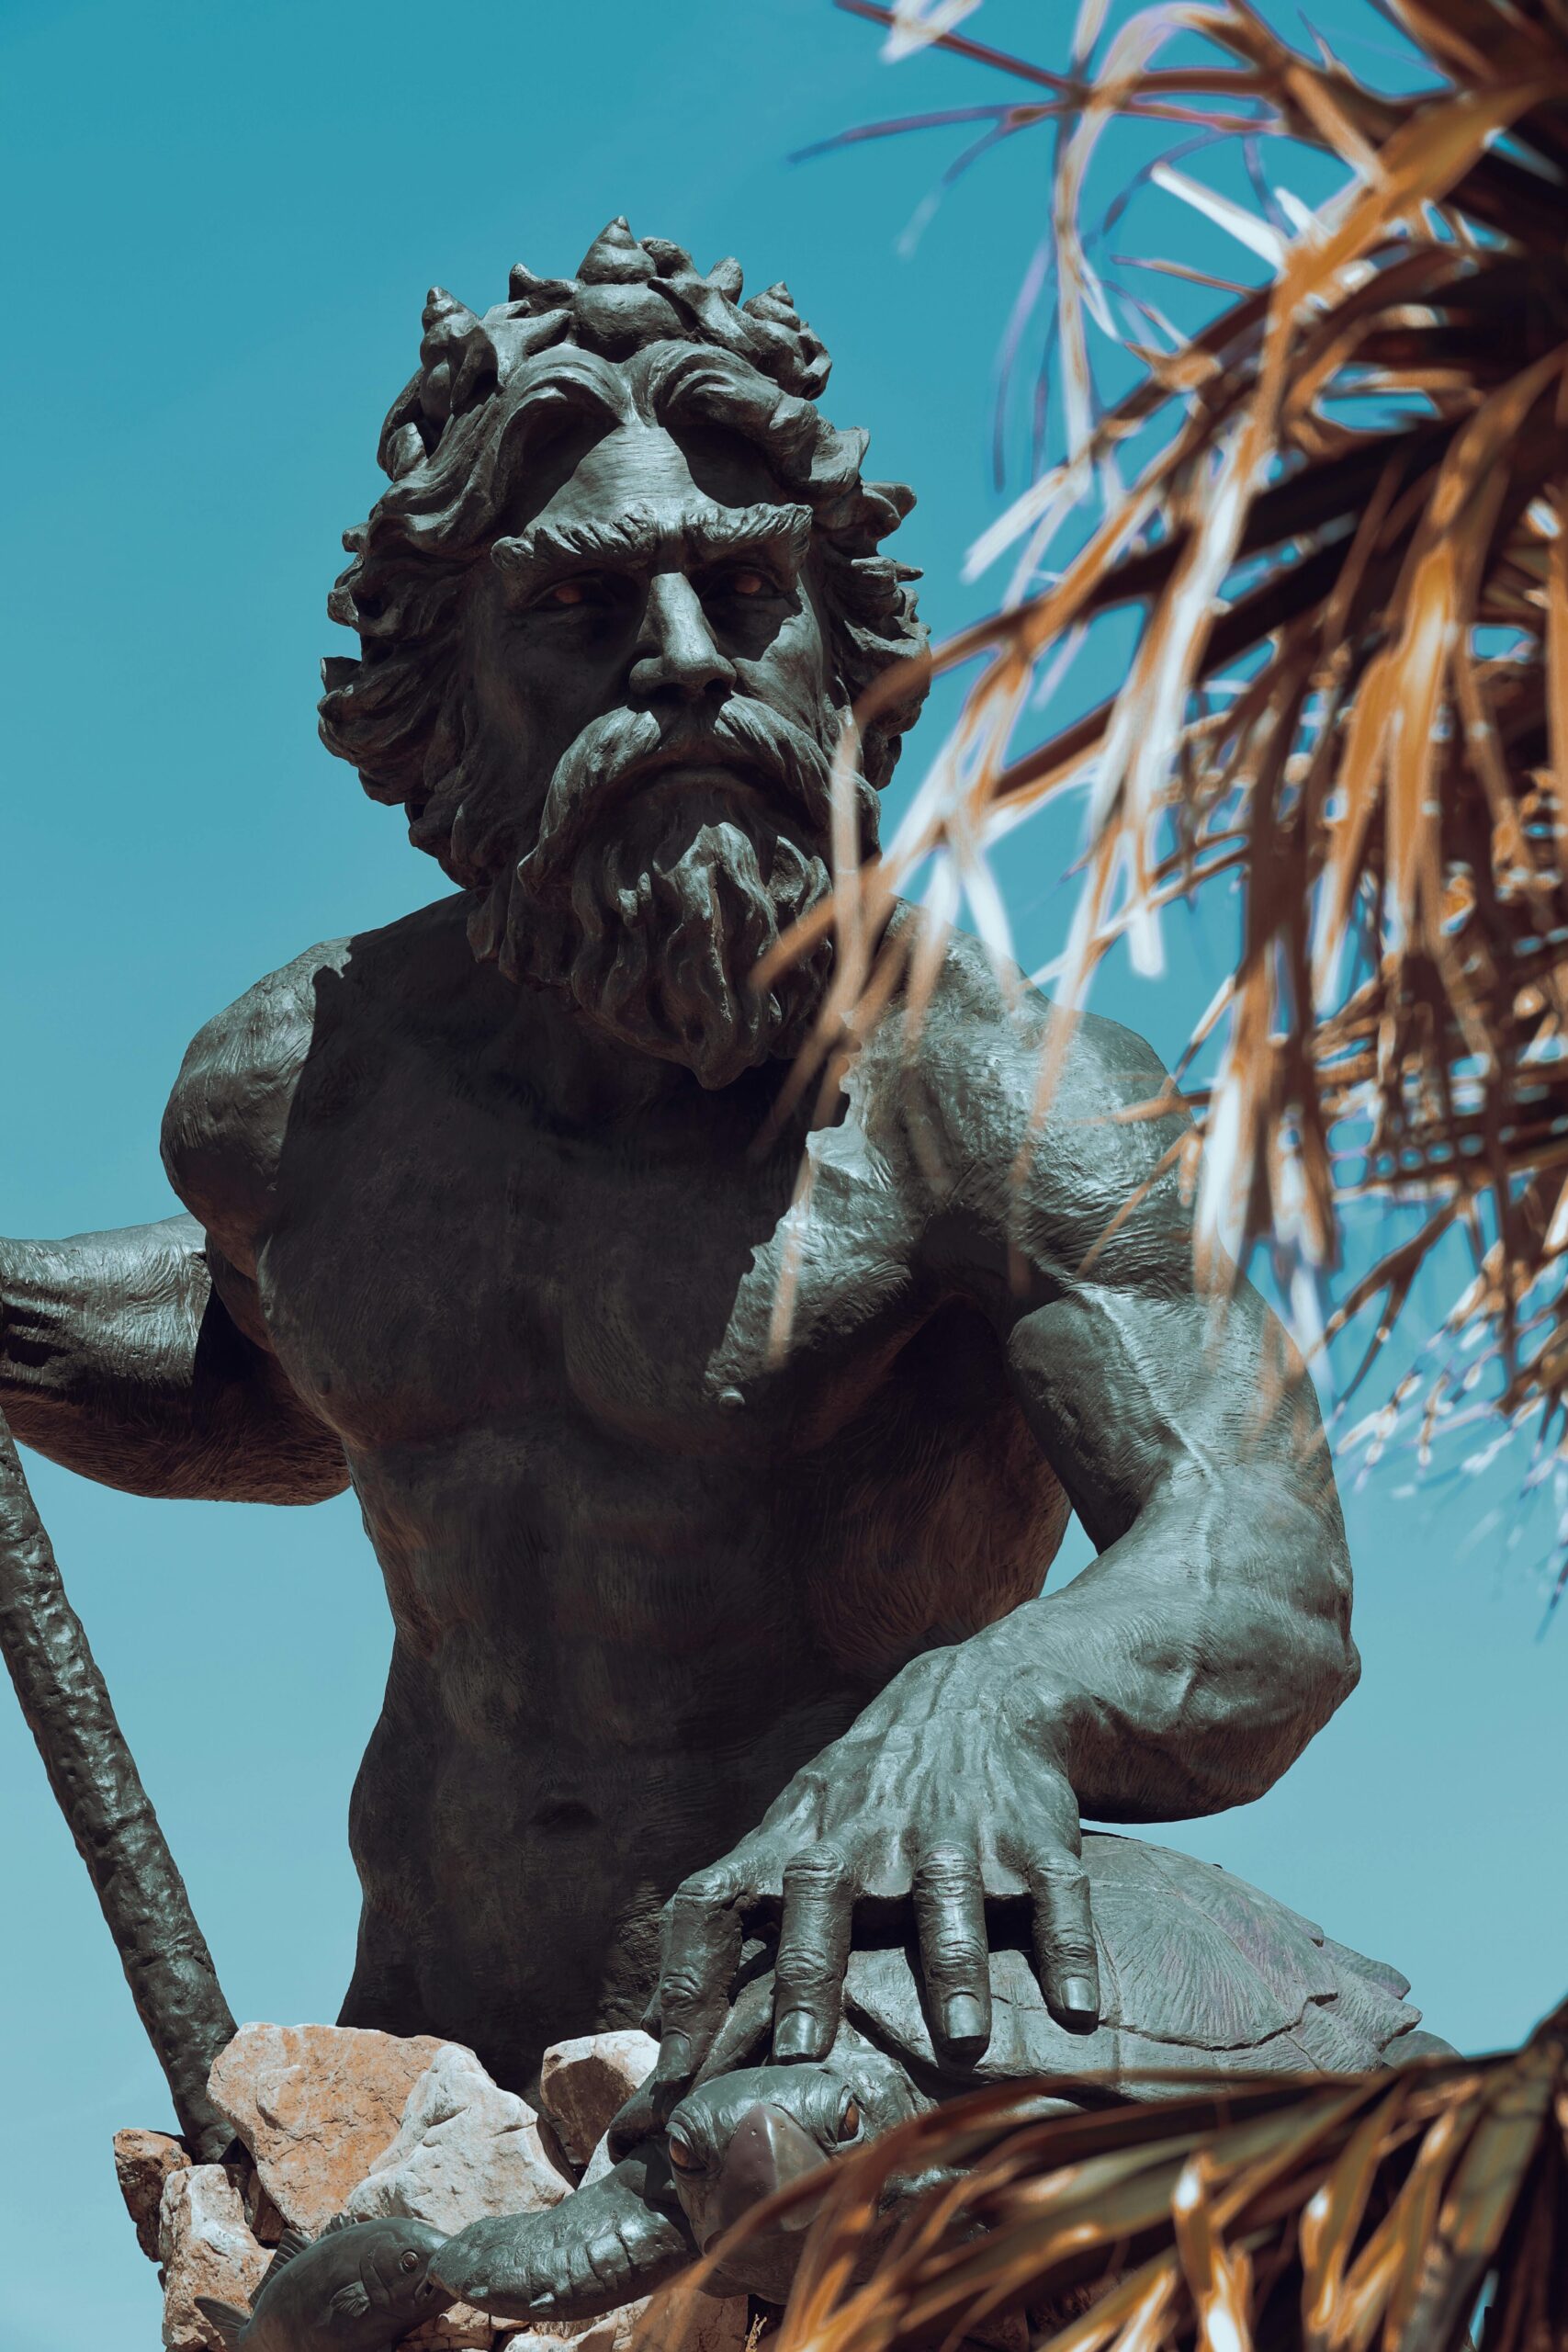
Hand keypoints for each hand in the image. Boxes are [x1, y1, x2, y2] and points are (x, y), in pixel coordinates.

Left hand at [645, 1648, 1098, 2113]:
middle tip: (799, 2049)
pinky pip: (1053, 1893)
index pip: (716, 1899)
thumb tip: (655, 2029)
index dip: (691, 1979)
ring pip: (948, 1900)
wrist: (983, 1693)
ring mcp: (953, 1832)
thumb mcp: (795, 1827)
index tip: (673, 2064)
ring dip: (953, 1967)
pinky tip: (1077, 2011)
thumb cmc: (868, 1793)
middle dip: (810, 1971)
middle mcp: (865, 1832)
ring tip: (965, 2044)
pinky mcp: (1033, 1836)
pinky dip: (1067, 1949)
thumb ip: (736, 1914)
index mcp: (795, 1840)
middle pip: (821, 1893)